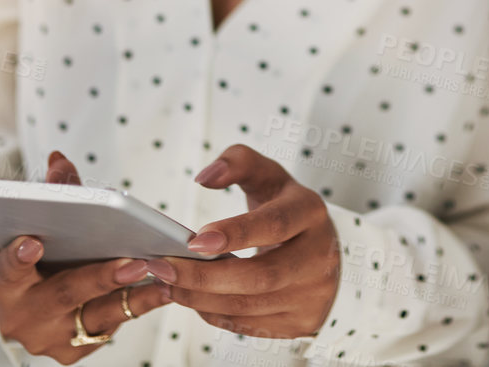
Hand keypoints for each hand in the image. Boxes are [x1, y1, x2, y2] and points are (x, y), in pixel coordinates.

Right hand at [0, 150, 178, 362]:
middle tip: (132, 261)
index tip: (34, 240)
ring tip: (161, 274)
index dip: (18, 256)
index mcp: (5, 283)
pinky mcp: (75, 349)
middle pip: (63, 293)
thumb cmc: (41, 258)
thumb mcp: (39, 225)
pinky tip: (164, 288)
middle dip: (99, 277)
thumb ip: (53, 194)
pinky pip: (113, 326)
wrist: (34, 307)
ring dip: (132, 294)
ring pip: (96, 315)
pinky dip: (139, 305)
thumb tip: (59, 160)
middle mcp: (22, 316)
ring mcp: (50, 337)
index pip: (6, 269)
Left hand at [160, 143, 340, 340]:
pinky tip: (191, 300)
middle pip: (260, 276)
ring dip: (201, 299)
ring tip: (167, 285)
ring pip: (250, 306)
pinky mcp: (301, 322)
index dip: (236, 233)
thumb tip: (205, 177)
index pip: (275, 224)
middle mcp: (319, 256)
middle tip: (163, 269)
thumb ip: (238, 162)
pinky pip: (249, 325)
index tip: (195, 239)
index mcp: (310, 212)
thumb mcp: (269, 177)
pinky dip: (214, 314)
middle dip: (205, 277)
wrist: (325, 252)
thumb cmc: (286, 210)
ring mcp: (312, 294)